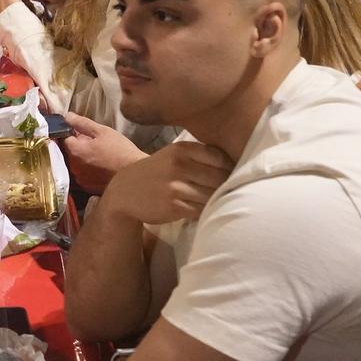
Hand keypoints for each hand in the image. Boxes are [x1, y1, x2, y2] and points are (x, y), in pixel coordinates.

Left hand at [60, 114, 147, 192]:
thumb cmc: (121, 151)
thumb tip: (67, 116)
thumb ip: (82, 123)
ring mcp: (81, 179)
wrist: (136, 174)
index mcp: (76, 151)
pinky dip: (89, 170)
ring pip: (76, 164)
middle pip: (69, 152)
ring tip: (101, 156)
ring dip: (83, 159)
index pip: (64, 138)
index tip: (84, 133)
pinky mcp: (88, 188)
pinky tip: (102, 167)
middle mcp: (74, 167)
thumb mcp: (103, 131)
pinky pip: (83, 175)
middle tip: (96, 144)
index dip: (73, 133)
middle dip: (79, 146)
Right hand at [99, 141, 233, 224]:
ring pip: (212, 195)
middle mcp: (179, 165)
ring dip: (217, 200)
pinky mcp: (174, 206)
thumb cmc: (156, 172)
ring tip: (217, 201)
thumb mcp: (173, 154)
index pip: (220, 157)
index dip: (230, 168)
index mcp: (182, 149)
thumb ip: (198, 155)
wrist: (125, 191)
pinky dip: (206, 211)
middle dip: (226, 186)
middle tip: (228, 191)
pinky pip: (201, 209)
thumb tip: (235, 162)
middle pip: (220, 177)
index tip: (231, 175)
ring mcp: (176, 186)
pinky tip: (203, 209)